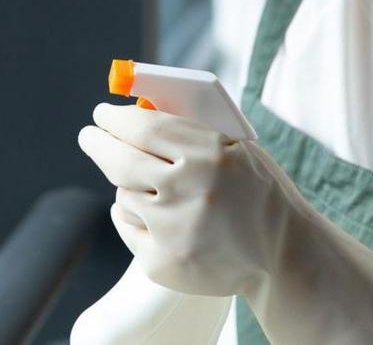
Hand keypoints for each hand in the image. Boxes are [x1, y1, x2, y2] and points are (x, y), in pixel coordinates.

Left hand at [77, 101, 310, 298]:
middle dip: (98, 144)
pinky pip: (127, 226)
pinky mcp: (163, 262)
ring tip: (158, 191)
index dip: (114, 119)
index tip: (101, 114)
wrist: (283, 253)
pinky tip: (159, 219)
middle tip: (89, 136)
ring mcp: (174, 230)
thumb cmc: (256, 192)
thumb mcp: (235, 148)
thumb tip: (134, 109)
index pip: (143, 128)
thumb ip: (189, 130)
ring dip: (130, 186)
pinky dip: (135, 217)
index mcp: (210, 154)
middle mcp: (189, 190)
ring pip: (123, 194)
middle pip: (120, 160)